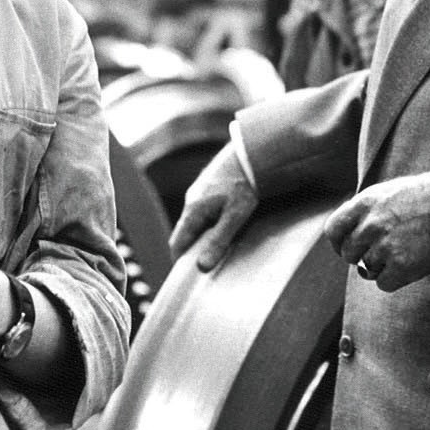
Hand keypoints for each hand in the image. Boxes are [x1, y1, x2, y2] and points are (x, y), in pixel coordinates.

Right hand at [169, 142, 258, 271]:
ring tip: (217, 248)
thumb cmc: (245, 182)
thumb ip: (218, 241)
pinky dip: (208, 222)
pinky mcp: (210, 185)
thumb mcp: (235, 215)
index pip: (176, 244)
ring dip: (201, 235)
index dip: (179, 262)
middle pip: (184, 233)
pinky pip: (203, 209)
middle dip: (191, 250)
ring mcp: (200, 191)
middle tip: (204, 266)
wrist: (252, 150)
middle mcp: (192, 200)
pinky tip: (224, 225)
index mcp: (193, 210)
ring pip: (194, 220)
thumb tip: (201, 268)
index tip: (187, 278)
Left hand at [323, 173, 429, 291]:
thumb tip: (349, 228)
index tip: (345, 246)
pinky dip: (393, 279)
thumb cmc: (426, 197)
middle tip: (379, 251)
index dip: (338, 241)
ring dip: (380, 267)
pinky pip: (383, 283)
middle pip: (348, 253)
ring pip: (366, 269)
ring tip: (401, 253)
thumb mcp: (390, 191)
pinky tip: (407, 266)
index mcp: (365, 202)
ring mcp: (385, 246)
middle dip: (360, 255)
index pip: (333, 229)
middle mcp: (371, 224)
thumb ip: (365, 208)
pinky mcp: (402, 266)